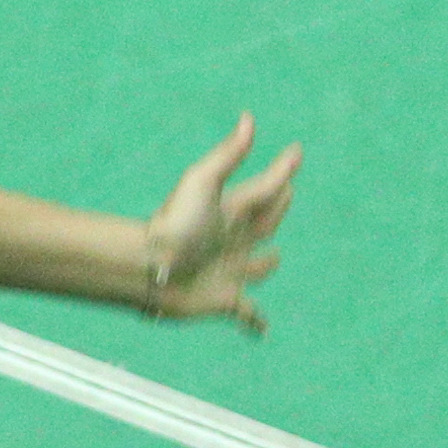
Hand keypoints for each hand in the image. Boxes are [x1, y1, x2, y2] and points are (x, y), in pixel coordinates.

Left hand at [143, 112, 297, 334]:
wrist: (151, 269)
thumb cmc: (176, 224)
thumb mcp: (204, 183)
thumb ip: (228, 154)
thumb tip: (249, 118)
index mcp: (231, 211)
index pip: (264, 187)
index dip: (282, 170)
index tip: (296, 151)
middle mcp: (233, 239)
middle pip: (263, 221)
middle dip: (277, 209)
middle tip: (287, 193)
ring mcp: (230, 270)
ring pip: (256, 266)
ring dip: (267, 264)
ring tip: (275, 258)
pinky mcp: (225, 300)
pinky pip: (247, 315)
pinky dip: (256, 322)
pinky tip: (263, 330)